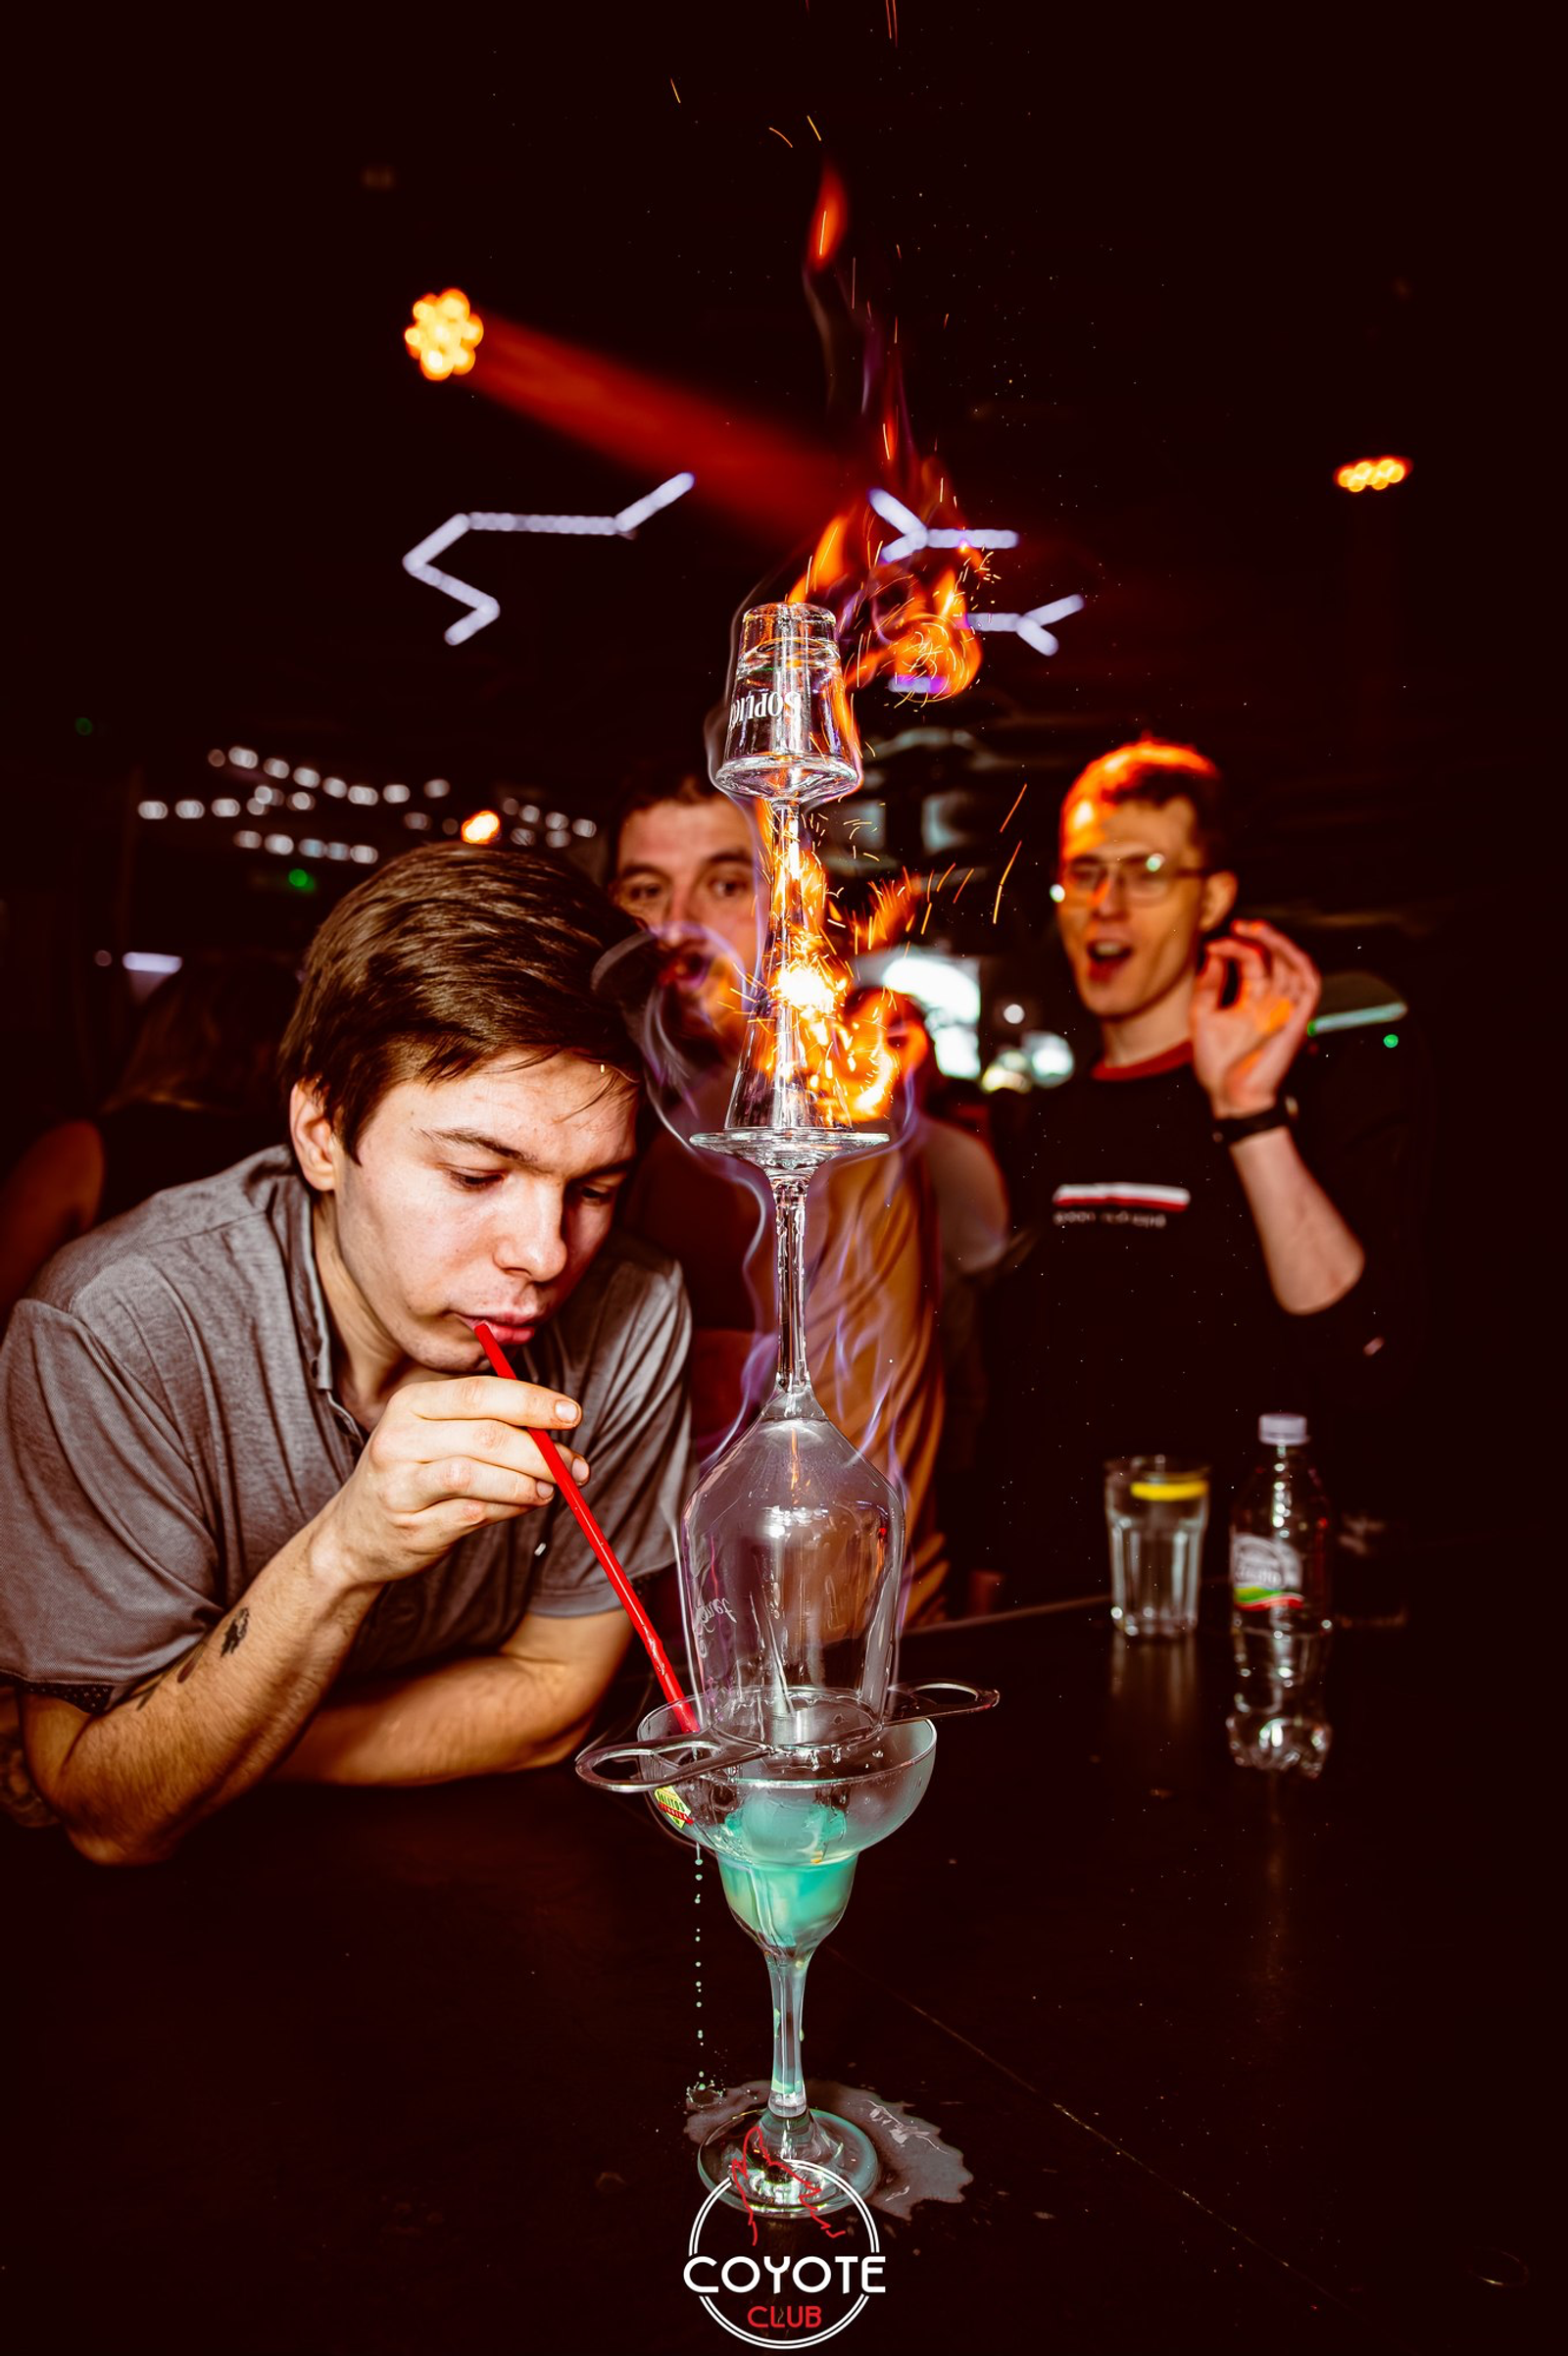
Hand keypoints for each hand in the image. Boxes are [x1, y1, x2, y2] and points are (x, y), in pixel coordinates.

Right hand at [315, 1375, 589, 1592]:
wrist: (354, 1536)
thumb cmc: (412, 1475)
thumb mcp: (436, 1434)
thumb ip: (489, 1424)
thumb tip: (557, 1429)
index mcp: (410, 1403)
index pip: (480, 1393)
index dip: (532, 1401)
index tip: (572, 1414)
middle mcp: (399, 1439)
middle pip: (486, 1436)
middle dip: (540, 1450)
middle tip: (573, 1465)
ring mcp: (400, 1485)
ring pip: (477, 1475)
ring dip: (526, 1482)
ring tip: (551, 1489)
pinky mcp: (411, 1527)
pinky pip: (472, 1514)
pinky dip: (507, 1509)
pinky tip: (522, 1506)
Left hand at [1189, 919, 1319, 1118]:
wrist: (1231, 1096)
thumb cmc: (1218, 1066)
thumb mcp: (1203, 1017)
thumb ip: (1208, 986)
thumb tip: (1214, 955)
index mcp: (1254, 1000)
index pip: (1252, 962)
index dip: (1235, 948)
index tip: (1213, 946)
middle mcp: (1273, 1001)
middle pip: (1276, 958)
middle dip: (1261, 937)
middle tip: (1239, 925)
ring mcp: (1287, 1008)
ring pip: (1295, 964)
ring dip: (1279, 943)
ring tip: (1256, 929)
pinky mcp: (1299, 1018)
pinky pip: (1310, 984)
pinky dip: (1299, 963)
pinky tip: (1281, 949)